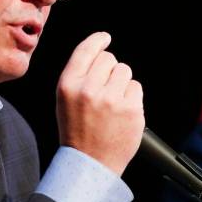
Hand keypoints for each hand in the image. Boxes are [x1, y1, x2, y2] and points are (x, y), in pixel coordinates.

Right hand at [56, 32, 143, 175]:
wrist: (89, 163)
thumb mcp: (65, 100)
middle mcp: (89, 90)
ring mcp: (112, 100)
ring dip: (121, 83)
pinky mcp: (131, 110)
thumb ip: (79, 75)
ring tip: (112, 103)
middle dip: (109, 70)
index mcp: (68, 85)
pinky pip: (136, 87)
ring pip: (125, 71)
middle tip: (104, 91)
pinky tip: (121, 112)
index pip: (86, 50)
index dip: (98, 40)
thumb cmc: (77, 130)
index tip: (105, 38)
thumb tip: (100, 51)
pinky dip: (131, 97)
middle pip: (109, 59)